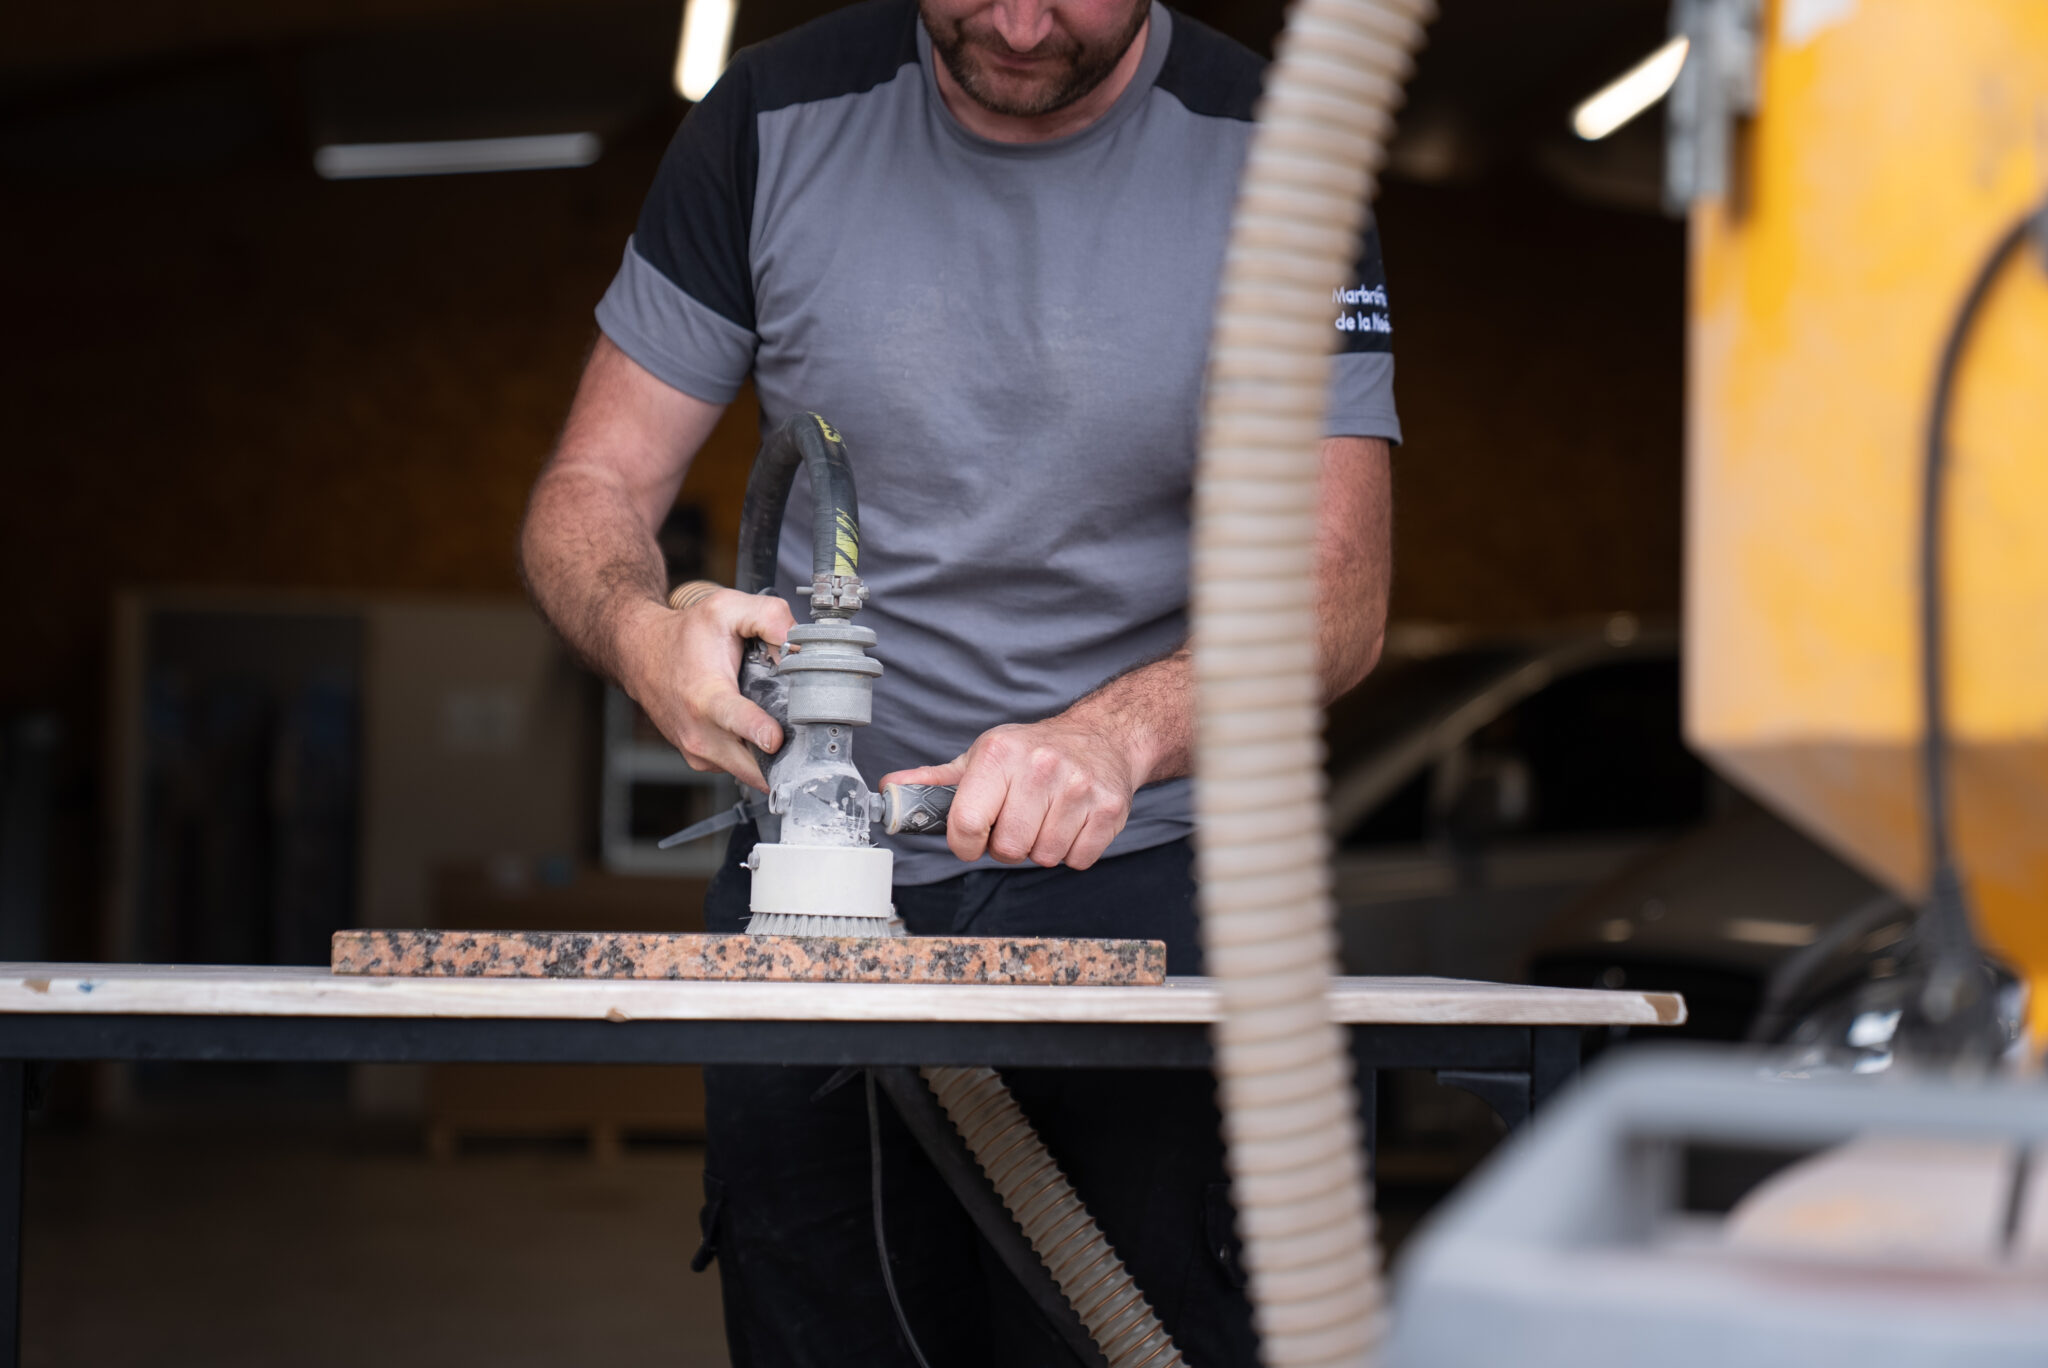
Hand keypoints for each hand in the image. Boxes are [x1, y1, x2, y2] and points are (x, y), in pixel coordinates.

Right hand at [619, 587, 795, 790]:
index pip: (734, 720)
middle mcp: (699, 732)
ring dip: (773, 758)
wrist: (642, 655)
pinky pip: (742, 768)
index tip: (775, 738)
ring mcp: (699, 752)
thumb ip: (770, 618)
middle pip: (753, 764)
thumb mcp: (727, 609)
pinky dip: (756, 756)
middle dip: (784, 755)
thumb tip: (801, 647)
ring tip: (780, 726)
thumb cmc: (684, 635)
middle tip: (803, 734)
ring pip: (752, 772)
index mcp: (706, 696)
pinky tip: (756, 730)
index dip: (759, 731)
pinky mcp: (702, 761)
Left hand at [881, 716, 1138, 869]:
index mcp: (999, 754)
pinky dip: (1073, 851)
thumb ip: (935, 782)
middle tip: (1017, 820)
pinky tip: (1071, 822)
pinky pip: (1078, 859)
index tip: (973, 836)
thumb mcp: (981, 758)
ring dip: (1041, 847)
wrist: (1100, 738)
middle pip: (1008, 849)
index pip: (967, 824)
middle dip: (1008, 844)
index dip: (966, 842)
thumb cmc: (1031, 753)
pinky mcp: (1109, 808)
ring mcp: (1078, 788)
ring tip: (1045, 817)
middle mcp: (1040, 767)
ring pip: (1044, 857)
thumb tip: (888, 791)